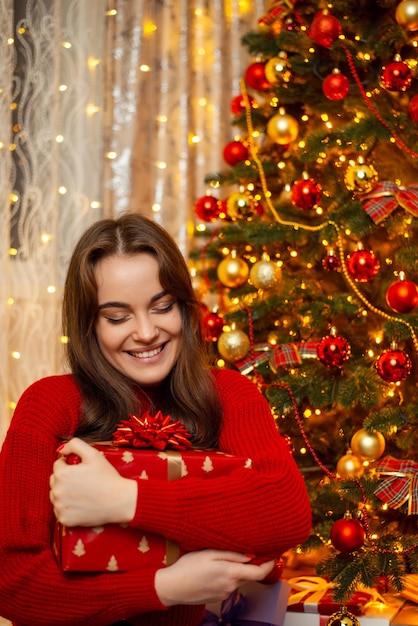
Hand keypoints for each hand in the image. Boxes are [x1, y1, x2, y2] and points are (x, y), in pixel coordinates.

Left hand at [49, 438, 136, 526]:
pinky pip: (59, 511)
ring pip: (55, 496)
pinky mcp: (64, 520)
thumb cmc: (107, 477)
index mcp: (62, 474)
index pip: (57, 465)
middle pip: (54, 481)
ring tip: (81, 493)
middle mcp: (57, 491)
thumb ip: (75, 445)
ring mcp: (60, 507)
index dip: (69, 465)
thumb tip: (62, 450)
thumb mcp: (93, 454)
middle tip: (82, 481)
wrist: (119, 501)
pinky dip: (67, 508)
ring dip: (64, 493)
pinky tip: (80, 504)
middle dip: (65, 479)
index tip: (80, 470)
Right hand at [154, 550, 274, 605]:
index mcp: (231, 573)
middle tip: (236, 550)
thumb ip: (232, 554)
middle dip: (246, 564)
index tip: (273, 556)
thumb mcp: (210, 553)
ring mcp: (224, 594)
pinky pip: (227, 585)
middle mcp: (231, 587)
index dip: (268, 565)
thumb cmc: (188, 566)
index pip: (258, 573)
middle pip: (247, 575)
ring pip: (236, 579)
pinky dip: (225, 577)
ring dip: (233, 570)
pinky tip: (210, 571)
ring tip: (217, 559)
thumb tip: (251, 555)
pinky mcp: (217, 598)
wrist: (172, 587)